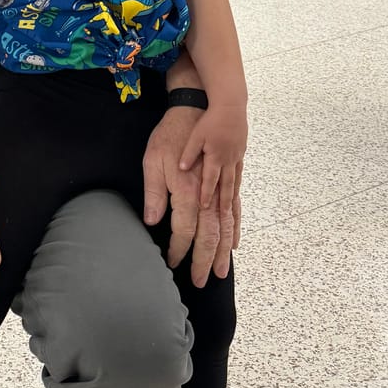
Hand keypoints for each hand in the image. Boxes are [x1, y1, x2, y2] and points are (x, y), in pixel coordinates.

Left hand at [143, 108, 238, 287]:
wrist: (197, 107)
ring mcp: (222, 186)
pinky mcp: (229, 178)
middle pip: (210, 235)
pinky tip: (232, 243)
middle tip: (201, 281)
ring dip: (222, 250)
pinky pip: (234, 210)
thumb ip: (154, 193)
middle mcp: (208, 193)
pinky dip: (234, 229)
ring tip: (220, 271)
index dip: (179, 250)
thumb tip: (153, 222)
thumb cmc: (170, 133)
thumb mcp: (153, 160)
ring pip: (226, 226)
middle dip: (204, 260)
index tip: (171, 263)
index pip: (185, 230)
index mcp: (188, 190)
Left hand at [178, 107, 247, 213]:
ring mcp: (236, 156)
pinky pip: (239, 172)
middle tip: (223, 216)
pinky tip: (236, 189)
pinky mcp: (240, 151)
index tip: (203, 208)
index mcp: (215, 157)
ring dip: (233, 196)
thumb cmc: (211, 119)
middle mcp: (228, 160)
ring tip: (231, 210)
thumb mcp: (196, 135)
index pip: (210, 181)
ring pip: (235, 181)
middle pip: (226, 186)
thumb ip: (189, 153)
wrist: (231, 105)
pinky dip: (238, 184)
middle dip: (224, 203)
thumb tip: (181, 168)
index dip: (206, 196)